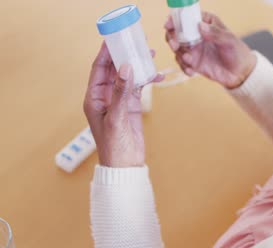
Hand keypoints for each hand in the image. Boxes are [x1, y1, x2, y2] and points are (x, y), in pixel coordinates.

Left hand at [83, 42, 163, 166]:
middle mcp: (105, 96)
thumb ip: (121, 92)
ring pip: (128, 76)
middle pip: (114, 69)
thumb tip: (126, 67)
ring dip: (138, 65)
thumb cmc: (114, 146)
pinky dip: (147, 80)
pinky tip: (157, 75)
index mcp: (94, 98)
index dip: (106, 52)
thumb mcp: (116, 118)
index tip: (115, 37)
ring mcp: (119, 100)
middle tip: (136, 41)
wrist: (125, 165)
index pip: (99, 68)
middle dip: (125, 55)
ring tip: (150, 54)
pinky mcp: (132, 106)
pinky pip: (139, 87)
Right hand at [165, 12, 256, 88]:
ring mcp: (194, 49)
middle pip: (176, 32)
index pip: (187, 17)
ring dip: (178, 53)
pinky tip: (192, 72)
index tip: (169, 24)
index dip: (176, 19)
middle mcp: (197, 35)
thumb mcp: (229, 40)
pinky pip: (182, 63)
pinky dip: (183, 67)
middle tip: (175, 44)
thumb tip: (200, 26)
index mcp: (206, 23)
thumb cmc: (237, 52)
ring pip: (176, 48)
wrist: (240, 73)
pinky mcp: (194, 63)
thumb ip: (215, 33)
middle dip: (172, 38)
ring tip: (188, 59)